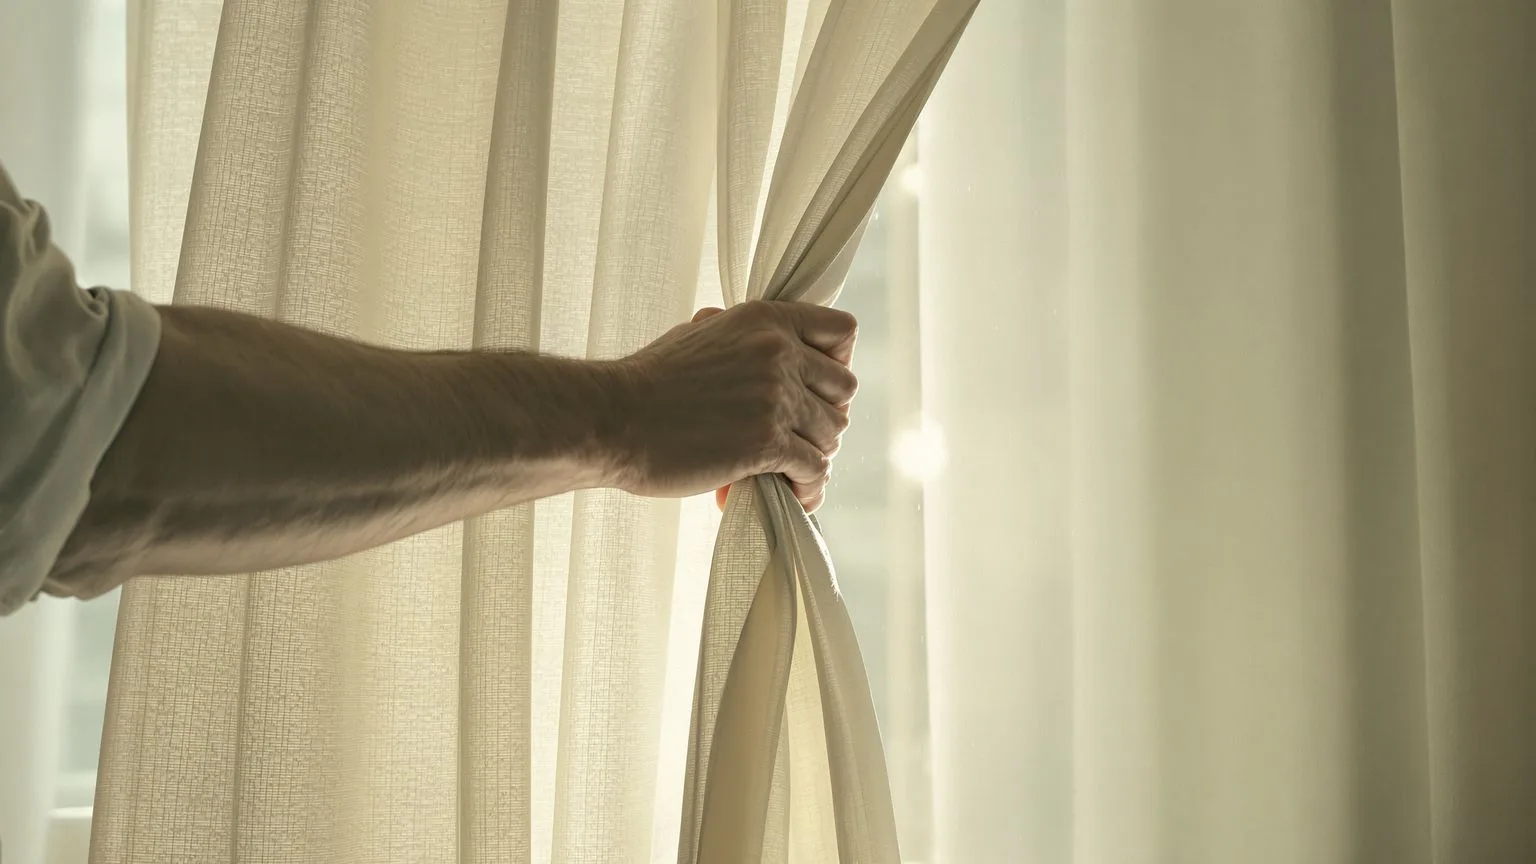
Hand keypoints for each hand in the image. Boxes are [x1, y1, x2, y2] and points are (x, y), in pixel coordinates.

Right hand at [610, 300, 857, 511]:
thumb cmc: (644, 382)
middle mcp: (777, 352)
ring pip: (833, 433)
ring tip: (789, 473)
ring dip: (814, 455)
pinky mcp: (767, 443)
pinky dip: (809, 488)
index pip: (842, 331)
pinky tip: (793, 495)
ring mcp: (775, 398)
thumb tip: (724, 320)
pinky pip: (815, 469)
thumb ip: (727, 331)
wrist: (609, 419)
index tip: (814, 388)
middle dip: (824, 416)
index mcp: (764, 320)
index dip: (835, 364)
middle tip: (796, 437)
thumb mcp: (692, 334)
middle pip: (844, 388)